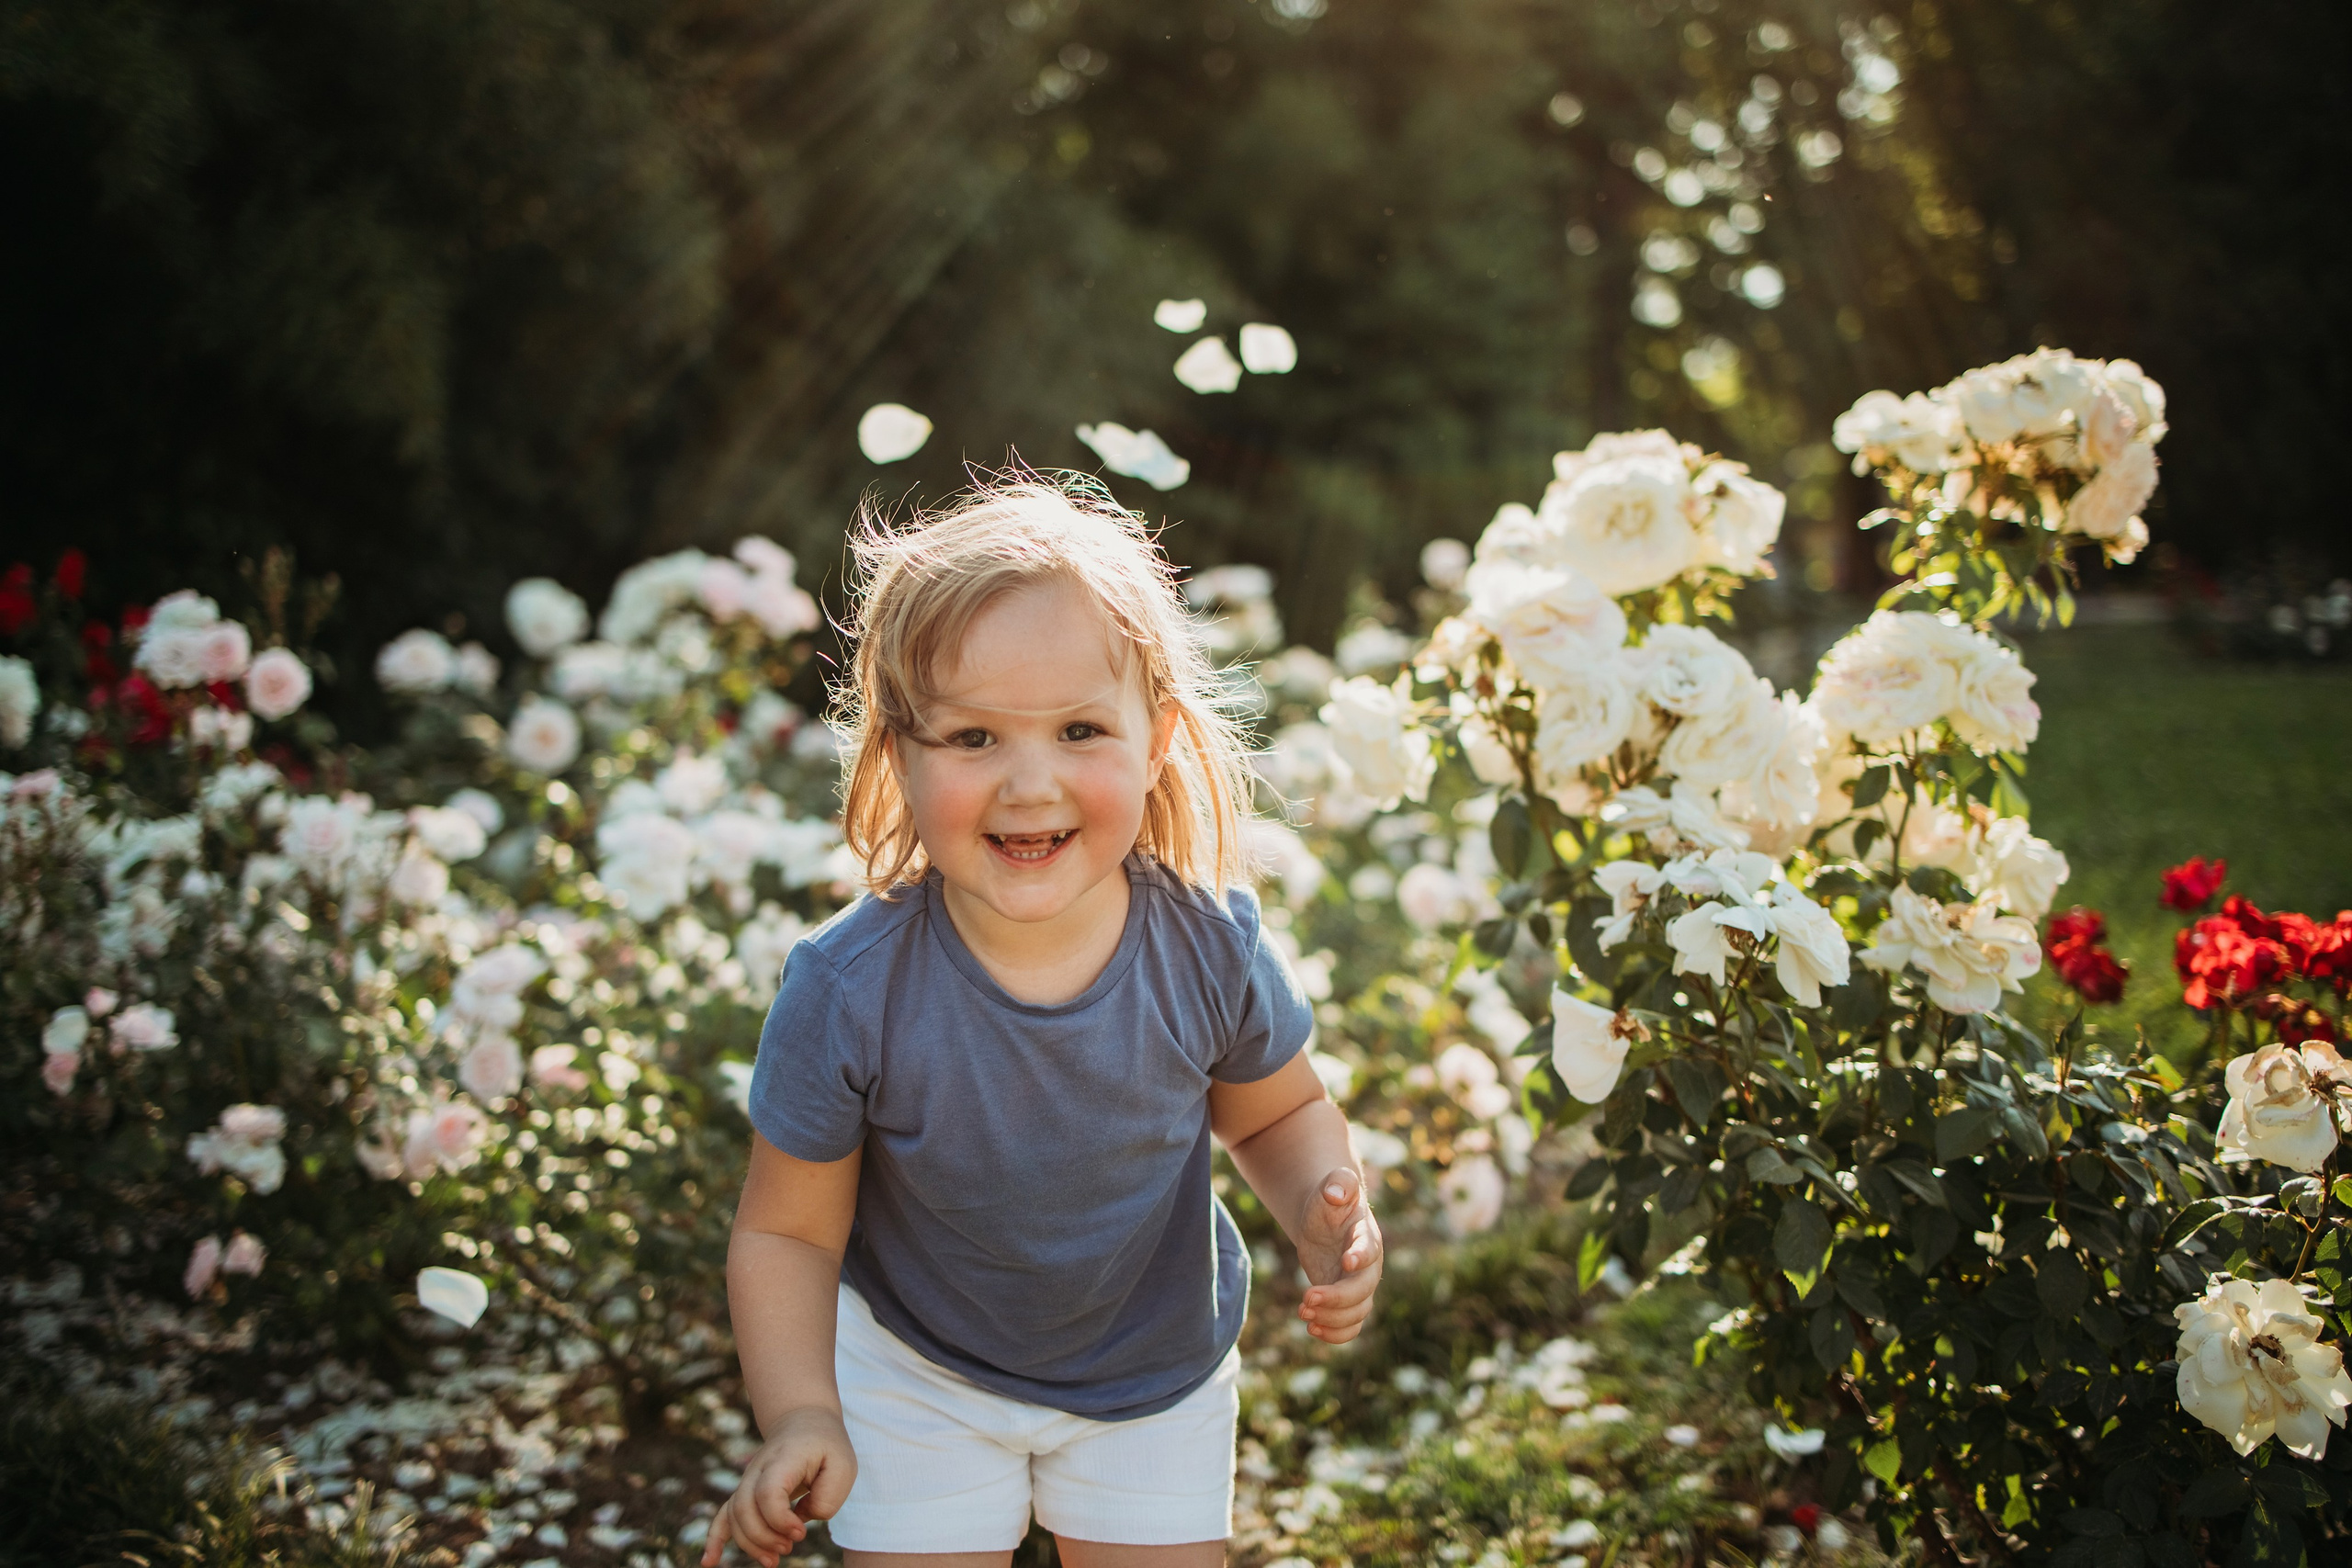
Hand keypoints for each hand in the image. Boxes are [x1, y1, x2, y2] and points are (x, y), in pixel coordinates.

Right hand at [700, 1406, 856, 1567]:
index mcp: (784, 1458)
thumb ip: (828, 1498)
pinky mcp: (745, 1492)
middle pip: (745, 1509)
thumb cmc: (826, 1447)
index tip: (801, 1531)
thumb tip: (801, 1520)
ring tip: (774, 1559)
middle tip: (789, 1546)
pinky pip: (723, 1516)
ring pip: (734, 1517)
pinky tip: (709, 1563)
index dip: (780, 1520)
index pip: (767, 1493)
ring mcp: (748, 1480)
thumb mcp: (843, 1466)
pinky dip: (715, 1540)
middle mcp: (758, 1469)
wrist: (804, 1422)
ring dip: (750, 1544)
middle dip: (765, 1537)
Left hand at [1292, 1165, 1383, 1344]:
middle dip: (1336, 1298)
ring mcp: (1359, 1286)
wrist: (1326, 1219)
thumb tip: (1335, 1193)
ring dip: (1331, 1319)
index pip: (1369, 1250)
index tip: (1346, 1262)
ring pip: (1357, 1313)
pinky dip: (1335, 1334)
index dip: (1361, 1257)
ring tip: (1302, 1313)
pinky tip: (1311, 1330)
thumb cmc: (1329, 1202)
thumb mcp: (1331, 1187)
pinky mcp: (1346, 1301)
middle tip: (1306, 1298)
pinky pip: (1351, 1326)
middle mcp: (1368, 1266)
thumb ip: (1338, 1184)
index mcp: (1366, 1237)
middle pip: (1363, 1290)